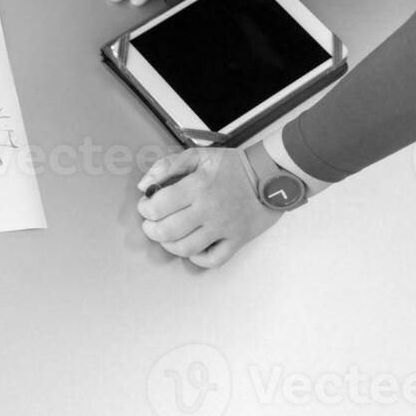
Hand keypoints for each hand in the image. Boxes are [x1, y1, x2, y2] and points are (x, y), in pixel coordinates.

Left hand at [136, 148, 279, 268]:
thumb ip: (167, 165)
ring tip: (167, 236)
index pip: (158, 206)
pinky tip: (191, 248)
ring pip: (186, 248)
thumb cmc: (232, 166)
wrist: (271, 174)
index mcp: (198, 186)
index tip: (146, 206)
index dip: (145, 208)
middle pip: (167, 231)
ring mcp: (224, 228)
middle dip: (151, 229)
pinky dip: (197, 258)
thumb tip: (144, 185)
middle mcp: (210, 210)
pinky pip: (213, 260)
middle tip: (151, 223)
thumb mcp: (198, 155)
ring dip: (169, 245)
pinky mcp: (238, 240)